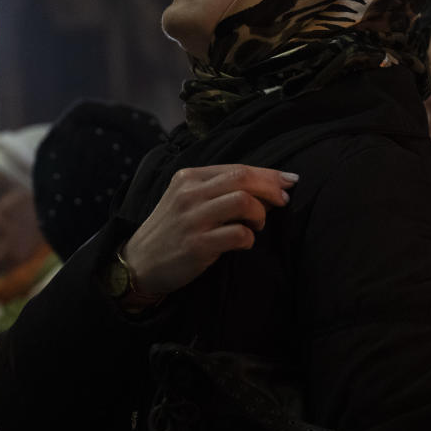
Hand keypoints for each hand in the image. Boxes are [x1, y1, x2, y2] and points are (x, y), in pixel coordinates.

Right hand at [123, 164, 295, 296]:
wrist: (140, 263)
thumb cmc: (170, 230)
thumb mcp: (184, 199)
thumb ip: (214, 188)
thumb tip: (262, 183)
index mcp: (188, 177)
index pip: (236, 167)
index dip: (268, 173)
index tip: (289, 180)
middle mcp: (189, 194)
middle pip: (242, 178)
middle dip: (271, 188)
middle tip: (283, 200)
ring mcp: (192, 219)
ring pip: (242, 202)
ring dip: (260, 213)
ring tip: (257, 224)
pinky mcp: (197, 245)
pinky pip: (238, 235)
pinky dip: (249, 238)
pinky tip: (244, 242)